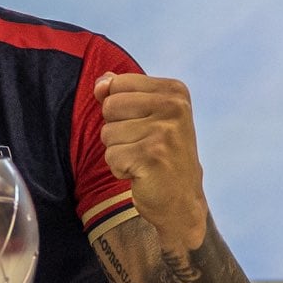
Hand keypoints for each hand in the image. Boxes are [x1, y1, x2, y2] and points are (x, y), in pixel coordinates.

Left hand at [97, 72, 208, 251]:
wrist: (181, 201)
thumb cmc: (160, 155)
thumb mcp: (147, 116)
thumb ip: (121, 93)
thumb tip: (100, 82)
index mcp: (174, 91)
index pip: (117, 84)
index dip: (119, 110)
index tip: (144, 126)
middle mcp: (174, 107)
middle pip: (109, 107)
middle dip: (116, 131)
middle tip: (142, 146)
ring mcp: (165, 132)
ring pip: (108, 133)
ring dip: (118, 152)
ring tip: (143, 160)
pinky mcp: (152, 157)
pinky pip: (111, 157)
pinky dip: (120, 169)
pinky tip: (141, 174)